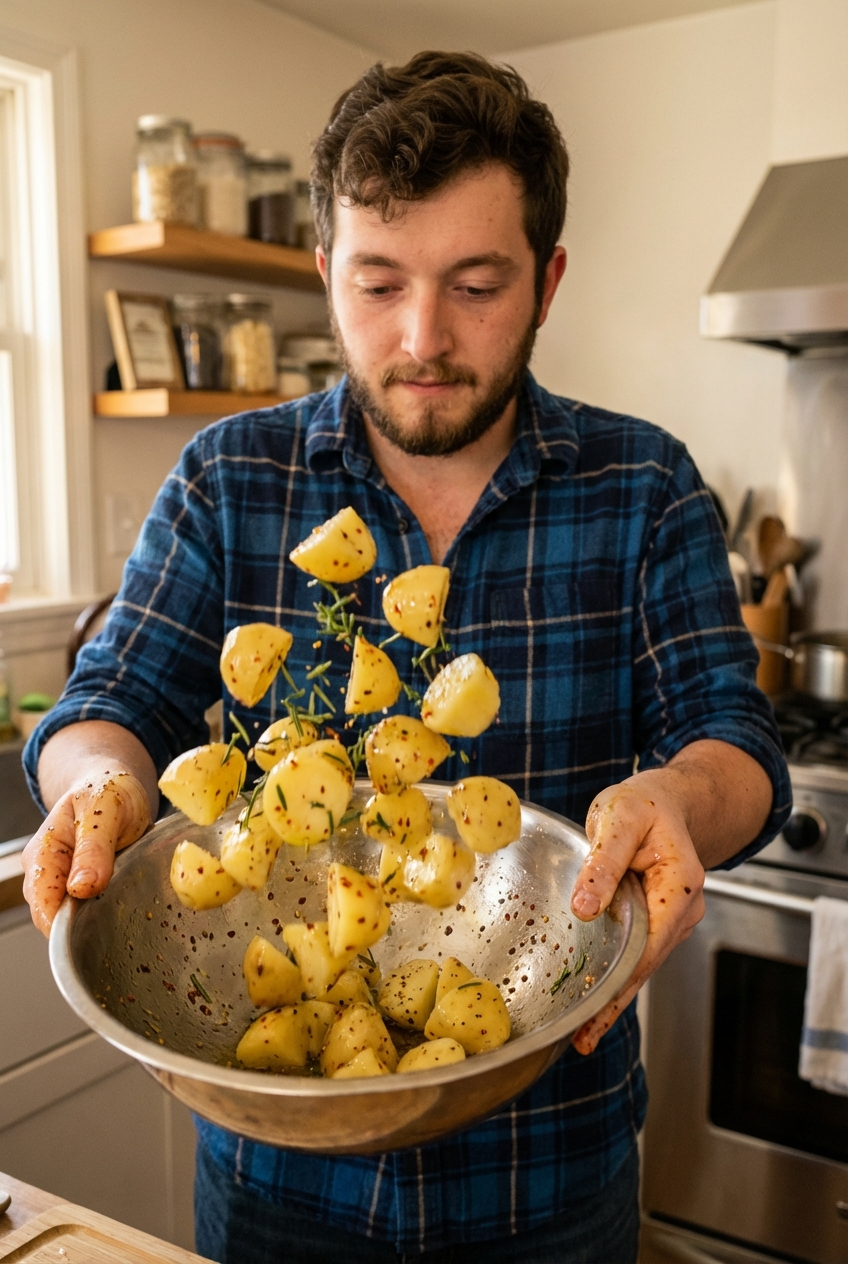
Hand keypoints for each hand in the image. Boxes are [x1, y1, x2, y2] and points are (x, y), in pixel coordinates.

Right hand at [22, 771, 151, 936]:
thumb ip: (93, 849)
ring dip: (99, 914)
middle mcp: (45, 871)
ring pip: (74, 916)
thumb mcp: (104, 809)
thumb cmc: (106, 790)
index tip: (97, 923)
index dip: (66, 924)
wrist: (115, 784)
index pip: (43, 905)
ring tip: (126, 891)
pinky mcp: (81, 886)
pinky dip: (106, 907)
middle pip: (56, 917)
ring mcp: (62, 880)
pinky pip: (88, 909)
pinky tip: (124, 894)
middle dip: (86, 921)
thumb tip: (81, 889)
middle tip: (123, 900)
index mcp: (42, 852)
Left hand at [569, 772, 704, 1054]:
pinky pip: (636, 954)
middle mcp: (683, 910)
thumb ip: (603, 862)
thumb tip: (585, 908)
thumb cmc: (643, 805)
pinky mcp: (656, 923)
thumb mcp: (619, 819)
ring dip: (615, 996)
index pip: (650, 942)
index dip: (623, 978)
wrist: (665, 801)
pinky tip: (596, 1004)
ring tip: (583, 1034)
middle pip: (647, 963)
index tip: (597, 1006)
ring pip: (642, 964)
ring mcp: (672, 920)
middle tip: (582, 1037)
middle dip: (616, 1001)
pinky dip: (616, 978)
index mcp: (681, 884)